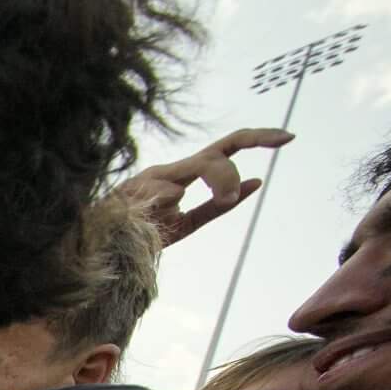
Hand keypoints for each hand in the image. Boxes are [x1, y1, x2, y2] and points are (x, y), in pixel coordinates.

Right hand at [115, 127, 291, 246]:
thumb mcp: (189, 224)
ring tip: (212, 203)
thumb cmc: (140, 236)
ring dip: (217, 183)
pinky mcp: (136, 190)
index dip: (259, 138)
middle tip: (233, 195)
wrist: (100, 251)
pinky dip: (173, 199)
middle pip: (218, 153)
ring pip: (201, 166)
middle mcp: (171, 169)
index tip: (289, 137)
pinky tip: (164, 210)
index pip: (226, 147)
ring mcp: (153, 177)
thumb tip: (258, 182)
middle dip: (235, 170)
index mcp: (183, 173)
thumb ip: (218, 206)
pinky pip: (169, 188)